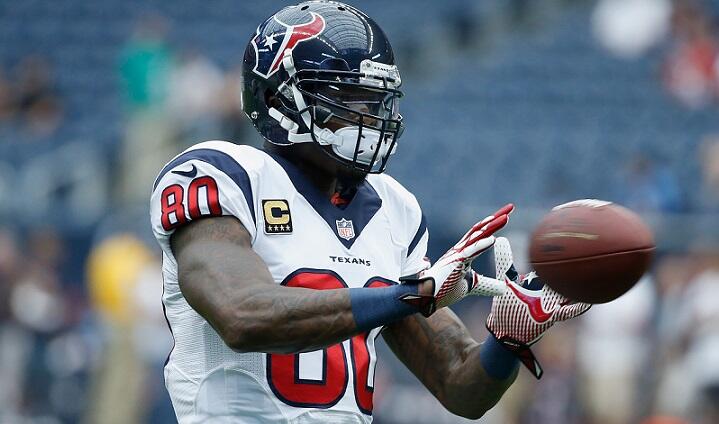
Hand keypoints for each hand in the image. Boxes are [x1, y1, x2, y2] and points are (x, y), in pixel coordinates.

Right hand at [400, 204, 513, 315]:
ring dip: (492, 227)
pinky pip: (470, 252)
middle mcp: (460, 249)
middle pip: (481, 230)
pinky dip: (482, 245)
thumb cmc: (444, 289)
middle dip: (496, 218)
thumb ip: (487, 285)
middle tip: (510, 207)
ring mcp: (456, 254)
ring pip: (477, 237)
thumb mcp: (472, 286)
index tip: (507, 215)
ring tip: (506, 217)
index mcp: (463, 252)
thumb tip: (504, 288)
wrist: (425, 296)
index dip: (494, 224)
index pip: (481, 234)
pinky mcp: (454, 262)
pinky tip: (494, 239)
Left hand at [485, 237, 590, 378]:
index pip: (553, 266)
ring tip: (597, 274)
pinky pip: (568, 312)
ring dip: (580, 286)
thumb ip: (504, 260)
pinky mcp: (551, 317)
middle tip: (590, 250)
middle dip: (577, 267)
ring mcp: (552, 304)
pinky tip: (589, 302)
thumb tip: (501, 238)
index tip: (571, 237)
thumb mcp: (505, 280)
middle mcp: (549, 292)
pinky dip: (578, 307)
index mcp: (540, 282)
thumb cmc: (506, 306)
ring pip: (571, 293)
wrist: (504, 330)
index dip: (561, 254)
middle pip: (566, 278)